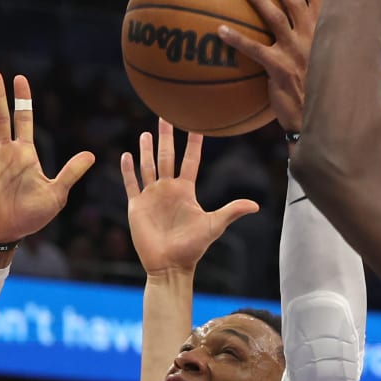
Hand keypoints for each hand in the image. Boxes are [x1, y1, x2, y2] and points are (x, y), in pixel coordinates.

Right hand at [0, 71, 94, 244]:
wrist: (9, 234)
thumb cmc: (30, 214)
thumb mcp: (56, 193)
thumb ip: (71, 173)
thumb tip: (91, 155)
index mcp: (24, 154)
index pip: (23, 120)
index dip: (22, 100)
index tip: (20, 78)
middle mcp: (4, 154)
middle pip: (0, 120)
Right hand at [120, 119, 258, 276]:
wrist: (170, 265)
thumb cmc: (192, 248)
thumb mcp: (213, 226)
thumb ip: (231, 211)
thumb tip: (255, 205)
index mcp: (186, 191)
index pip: (190, 160)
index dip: (193, 143)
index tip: (195, 124)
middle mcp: (168, 189)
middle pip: (166, 156)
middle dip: (166, 136)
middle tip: (165, 114)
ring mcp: (152, 196)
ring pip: (148, 167)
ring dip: (146, 150)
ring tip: (146, 133)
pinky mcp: (137, 206)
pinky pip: (131, 184)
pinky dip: (128, 170)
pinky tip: (125, 155)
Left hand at [218, 0, 322, 136]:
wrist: (323, 122)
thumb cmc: (323, 101)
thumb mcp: (328, 74)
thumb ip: (318, 57)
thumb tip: (304, 53)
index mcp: (326, 37)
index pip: (321, 0)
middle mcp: (312, 39)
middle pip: (294, 1)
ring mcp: (296, 52)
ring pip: (275, 17)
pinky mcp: (279, 68)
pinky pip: (253, 48)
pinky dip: (236, 37)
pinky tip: (220, 30)